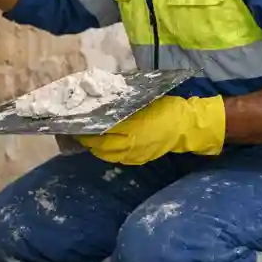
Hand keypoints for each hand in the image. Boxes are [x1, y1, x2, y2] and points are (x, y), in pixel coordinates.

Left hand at [75, 96, 225, 164]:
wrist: (185, 126)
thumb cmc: (164, 108)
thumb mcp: (141, 101)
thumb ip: (121, 106)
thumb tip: (101, 104)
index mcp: (130, 126)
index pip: (100, 130)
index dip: (85, 128)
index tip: (76, 122)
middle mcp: (129, 143)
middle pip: (99, 145)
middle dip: (86, 140)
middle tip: (77, 131)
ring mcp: (134, 154)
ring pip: (106, 154)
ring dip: (94, 147)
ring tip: (87, 138)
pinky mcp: (138, 159)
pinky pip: (116, 158)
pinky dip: (106, 152)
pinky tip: (103, 145)